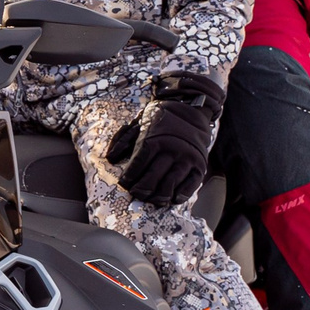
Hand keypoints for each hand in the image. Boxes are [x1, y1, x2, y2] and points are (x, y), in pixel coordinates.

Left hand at [105, 73, 225, 209]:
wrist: (190, 109)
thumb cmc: (160, 120)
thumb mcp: (138, 125)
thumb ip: (123, 141)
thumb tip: (110, 158)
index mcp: (154, 140)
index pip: (138, 165)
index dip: (129, 178)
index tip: (125, 184)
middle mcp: (171, 150)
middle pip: (152, 178)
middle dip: (141, 190)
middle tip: (136, 194)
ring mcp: (186, 159)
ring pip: (170, 185)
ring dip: (158, 196)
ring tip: (151, 199)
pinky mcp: (199, 165)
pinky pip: (190, 186)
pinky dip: (180, 195)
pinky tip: (171, 199)